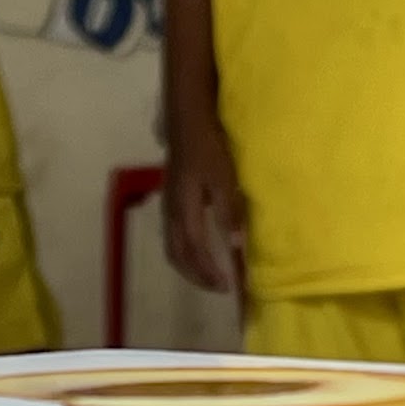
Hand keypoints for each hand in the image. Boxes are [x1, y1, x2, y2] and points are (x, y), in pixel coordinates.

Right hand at [164, 110, 244, 292]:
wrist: (187, 118)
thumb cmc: (209, 146)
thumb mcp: (223, 178)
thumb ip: (228, 212)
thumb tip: (235, 245)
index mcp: (185, 209)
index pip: (196, 251)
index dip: (210, 272)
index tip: (228, 287)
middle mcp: (172, 212)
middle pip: (178, 255)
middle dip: (197, 276)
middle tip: (219, 287)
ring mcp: (168, 205)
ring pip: (172, 246)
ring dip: (189, 266)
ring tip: (208, 274)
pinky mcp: (170, 198)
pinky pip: (172, 235)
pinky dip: (184, 250)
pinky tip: (199, 248)